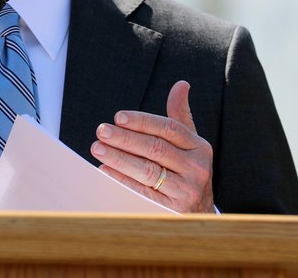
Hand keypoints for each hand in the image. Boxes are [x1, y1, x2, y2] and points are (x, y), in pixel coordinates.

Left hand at [90, 80, 214, 212]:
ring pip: (148, 170)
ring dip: (119, 158)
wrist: (199, 213)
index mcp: (199, 147)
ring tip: (98, 148)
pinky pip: (143, 192)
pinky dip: (122, 180)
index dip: (143, 121)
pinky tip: (105, 170)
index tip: (118, 117)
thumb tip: (181, 84)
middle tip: (101, 131)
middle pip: (156, 148)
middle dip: (125, 138)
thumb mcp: (189, 144)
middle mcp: (197, 168)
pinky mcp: (174, 210)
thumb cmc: (187, 170)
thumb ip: (180, 115)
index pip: (169, 128)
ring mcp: (187, 190)